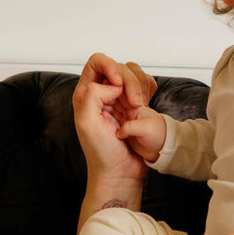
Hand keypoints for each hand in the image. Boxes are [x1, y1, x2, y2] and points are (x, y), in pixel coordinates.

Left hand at [73, 53, 157, 182]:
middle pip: (119, 67)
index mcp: (85, 94)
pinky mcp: (133, 106)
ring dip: (139, 88)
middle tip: (134, 105)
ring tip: (138, 108)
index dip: (109, 66)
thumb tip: (113, 85)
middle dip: (129, 82)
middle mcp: (101, 94)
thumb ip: (93, 95)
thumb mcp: (87, 123)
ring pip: (133, 75)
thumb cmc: (102, 152)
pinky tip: (144, 106)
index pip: (97, 62)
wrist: (121, 172)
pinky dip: (148, 91)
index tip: (118, 84)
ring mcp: (118, 99)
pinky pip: (144, 86)